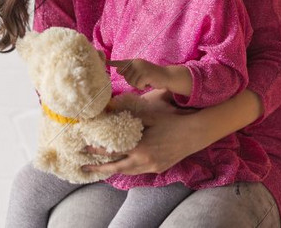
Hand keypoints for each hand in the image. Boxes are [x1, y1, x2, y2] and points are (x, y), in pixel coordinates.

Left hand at [83, 90, 202, 174]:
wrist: (195, 133)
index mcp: (140, 147)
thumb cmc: (173, 120)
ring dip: (114, 170)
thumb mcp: (151, 115)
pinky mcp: (159, 168)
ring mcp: (152, 166)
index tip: (84, 148)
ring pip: (128, 172)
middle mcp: (144, 160)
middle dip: (99, 168)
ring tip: (101, 168)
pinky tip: (124, 164)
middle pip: (116, 168)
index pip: (113, 151)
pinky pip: (139, 171)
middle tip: (84, 167)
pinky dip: (128, 169)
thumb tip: (111, 108)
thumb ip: (131, 114)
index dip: (97, 150)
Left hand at [108, 58, 168, 90]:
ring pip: (132, 82)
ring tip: (146, 80)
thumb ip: (129, 71)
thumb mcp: (140, 71)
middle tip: (143, 79)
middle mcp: (136, 63)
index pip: (121, 63)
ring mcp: (141, 68)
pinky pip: (138, 85)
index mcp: (134, 62)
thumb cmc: (152, 75)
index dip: (112, 63)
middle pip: (126, 78)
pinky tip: (149, 82)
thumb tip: (118, 70)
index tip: (104, 62)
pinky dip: (143, 86)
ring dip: (139, 84)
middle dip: (134, 81)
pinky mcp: (145, 74)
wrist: (166, 75)